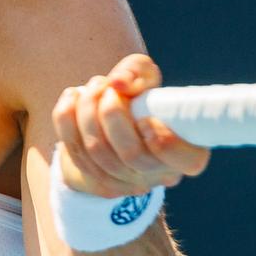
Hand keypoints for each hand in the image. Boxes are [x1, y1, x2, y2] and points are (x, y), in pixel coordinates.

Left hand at [51, 54, 210, 198]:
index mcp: (188, 151)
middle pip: (132, 155)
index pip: (188, 161)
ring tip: (94, 86)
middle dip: (112, 114)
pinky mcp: (98, 182)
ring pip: (98, 153)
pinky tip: (73, 96)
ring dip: (88, 111)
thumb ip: (136, 71)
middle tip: (109, 88)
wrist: (109, 118)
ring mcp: (129, 184)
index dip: (164, 141)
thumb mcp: (145, 74)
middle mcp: (160, 173)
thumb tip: (118, 84)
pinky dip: (67, 119)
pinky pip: (74, 152)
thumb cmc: (138, 93)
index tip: (144, 116)